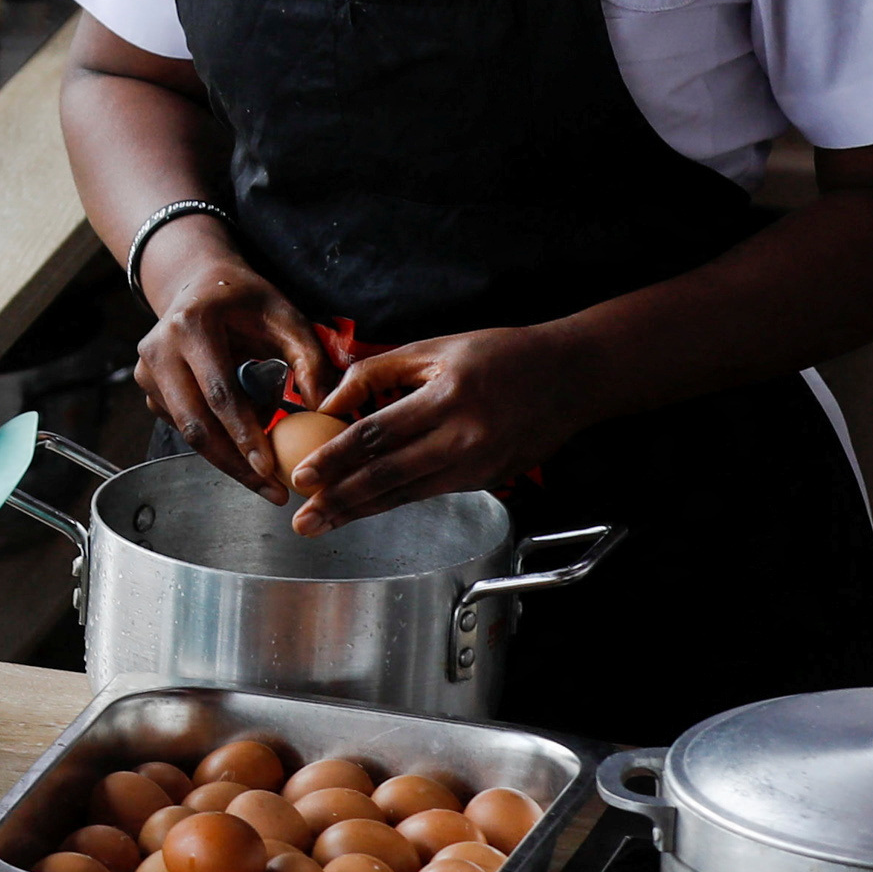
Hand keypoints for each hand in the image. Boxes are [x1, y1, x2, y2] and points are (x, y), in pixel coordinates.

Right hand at [130, 226, 326, 500]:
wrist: (197, 284)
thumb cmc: (246, 300)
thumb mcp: (285, 316)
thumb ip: (309, 359)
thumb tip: (324, 409)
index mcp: (191, 325)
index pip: (219, 393)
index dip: (244, 435)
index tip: (270, 468)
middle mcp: (159, 349)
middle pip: (195, 424)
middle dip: (234, 464)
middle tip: (271, 491)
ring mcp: (146, 372)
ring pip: (187, 433)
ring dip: (228, 456)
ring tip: (266, 467)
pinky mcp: (147, 389)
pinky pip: (184, 427)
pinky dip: (216, 440)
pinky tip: (243, 437)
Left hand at [289, 326, 599, 532]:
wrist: (569, 377)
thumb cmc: (499, 355)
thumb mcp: (436, 348)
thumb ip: (377, 372)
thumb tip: (328, 404)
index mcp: (448, 397)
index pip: (378, 433)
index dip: (336, 457)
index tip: (302, 475)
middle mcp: (463, 437)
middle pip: (388, 476)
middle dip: (340, 500)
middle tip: (304, 520)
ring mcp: (477, 464)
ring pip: (406, 493)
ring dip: (359, 511)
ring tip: (322, 523)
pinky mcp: (486, 480)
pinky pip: (428, 491)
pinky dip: (391, 499)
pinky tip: (361, 507)